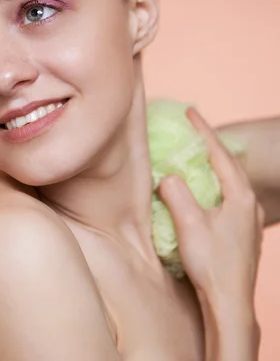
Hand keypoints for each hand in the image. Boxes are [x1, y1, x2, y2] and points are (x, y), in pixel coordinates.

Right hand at [158, 108, 263, 359]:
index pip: (219, 153)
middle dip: (210, 144)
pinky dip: (214, 184)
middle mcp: (248, 204)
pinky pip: (228, 196)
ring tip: (197, 154)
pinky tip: (204, 190)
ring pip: (230, 181)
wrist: (230, 303)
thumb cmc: (212, 264)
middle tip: (192, 128)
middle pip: (228, 164)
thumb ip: (176, 193)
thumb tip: (168, 176)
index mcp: (240, 195)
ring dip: (212, 165)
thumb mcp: (189, 224)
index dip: (203, 131)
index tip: (189, 112)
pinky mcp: (242, 233)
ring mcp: (248, 219)